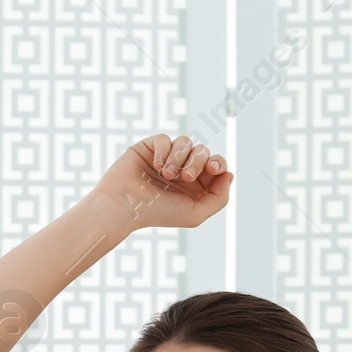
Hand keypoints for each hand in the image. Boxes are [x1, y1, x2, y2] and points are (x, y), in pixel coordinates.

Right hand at [92, 133, 231, 231]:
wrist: (124, 206)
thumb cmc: (157, 213)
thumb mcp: (196, 214)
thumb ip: (219, 198)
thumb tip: (228, 175)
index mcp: (194, 185)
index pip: (216, 165)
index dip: (218, 163)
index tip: (212, 169)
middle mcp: (180, 170)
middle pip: (203, 151)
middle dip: (198, 161)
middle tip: (184, 177)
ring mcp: (165, 158)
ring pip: (186, 142)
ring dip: (180, 157)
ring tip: (167, 174)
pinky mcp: (148, 148)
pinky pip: (165, 138)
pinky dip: (164, 151)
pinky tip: (156, 166)